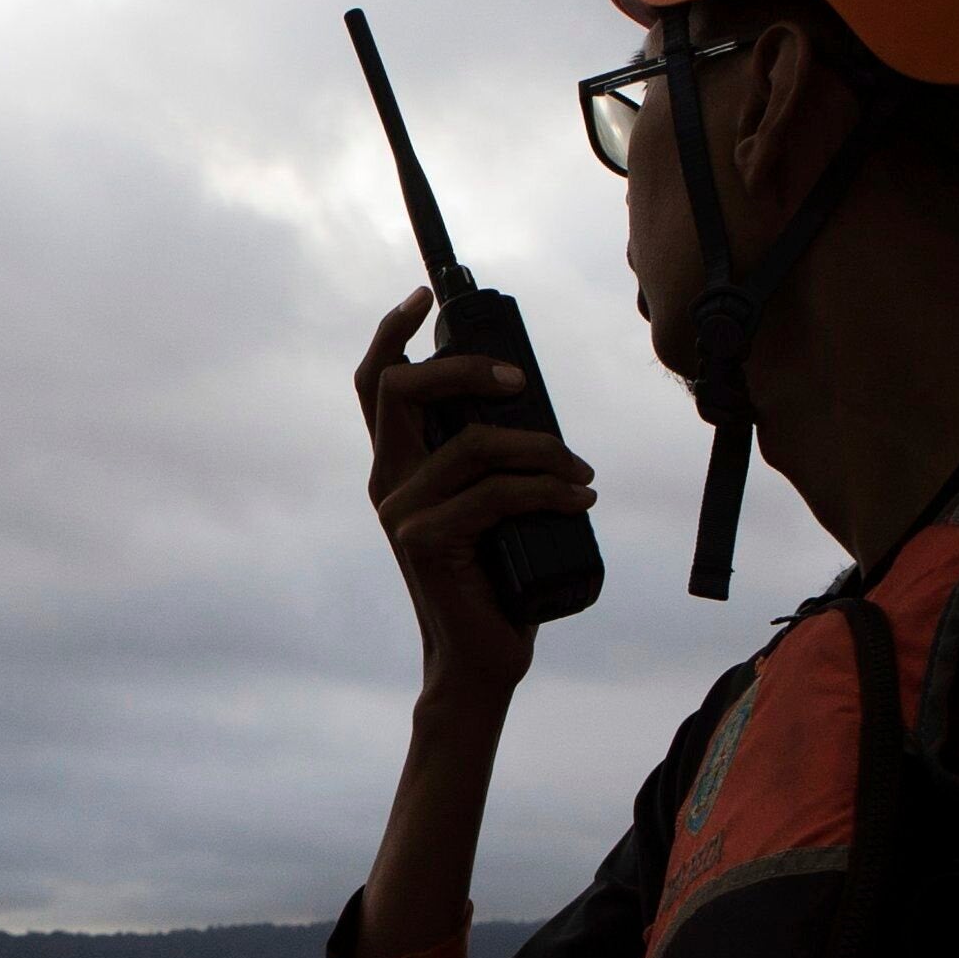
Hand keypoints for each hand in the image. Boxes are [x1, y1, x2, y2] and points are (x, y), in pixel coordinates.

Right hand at [356, 289, 594, 698]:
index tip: (425, 296)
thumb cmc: (497, 578)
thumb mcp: (493, 505)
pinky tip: (580, 499)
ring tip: (581, 472)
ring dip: (540, 448)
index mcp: (398, 467)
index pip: (377, 386)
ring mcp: (401, 512)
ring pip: (471, 443)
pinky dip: (547, 489)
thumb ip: (491, 460)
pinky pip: (495, 492)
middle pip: (400, 390)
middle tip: (520, 381)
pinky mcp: (426, 541)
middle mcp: (388, 483)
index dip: (392, 332)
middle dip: (463, 366)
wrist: (480, 661)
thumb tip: (532, 402)